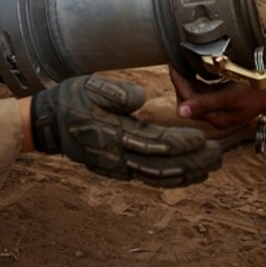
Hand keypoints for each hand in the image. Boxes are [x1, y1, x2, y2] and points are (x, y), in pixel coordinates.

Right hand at [31, 76, 221, 187]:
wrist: (47, 124)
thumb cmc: (71, 100)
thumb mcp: (91, 87)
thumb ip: (117, 94)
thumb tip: (141, 99)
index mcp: (115, 134)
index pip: (155, 144)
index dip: (181, 144)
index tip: (202, 139)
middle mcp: (118, 157)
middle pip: (162, 167)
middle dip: (192, 163)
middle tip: (218, 157)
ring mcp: (117, 167)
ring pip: (157, 177)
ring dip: (186, 174)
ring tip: (209, 167)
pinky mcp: (117, 170)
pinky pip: (149, 178)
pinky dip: (171, 179)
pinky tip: (187, 175)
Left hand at [169, 66, 265, 129]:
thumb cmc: (259, 90)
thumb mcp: (229, 97)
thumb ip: (204, 103)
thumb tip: (181, 112)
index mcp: (218, 119)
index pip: (189, 103)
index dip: (179, 84)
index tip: (173, 67)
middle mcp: (220, 115)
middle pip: (193, 100)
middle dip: (183, 83)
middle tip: (176, 64)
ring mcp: (226, 106)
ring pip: (200, 94)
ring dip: (191, 80)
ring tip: (184, 64)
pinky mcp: (232, 96)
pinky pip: (211, 89)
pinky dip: (202, 80)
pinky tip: (199, 69)